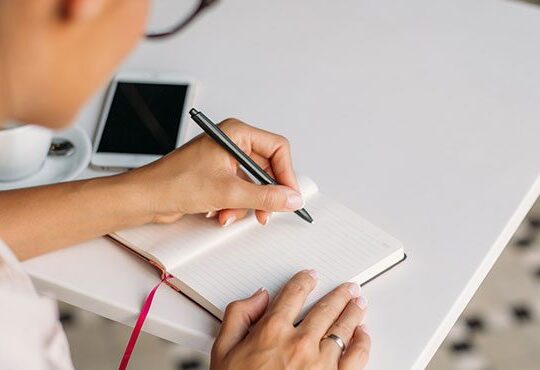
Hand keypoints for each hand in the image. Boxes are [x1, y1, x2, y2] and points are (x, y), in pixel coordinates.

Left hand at [124, 118, 303, 225]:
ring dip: (246, 204)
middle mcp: (232, 143)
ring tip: (229, 213)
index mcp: (236, 133)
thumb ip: (265, 196)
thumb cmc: (174, 183)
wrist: (146, 197)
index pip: (277, 148)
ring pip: (254, 184)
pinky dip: (234, 205)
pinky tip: (220, 213)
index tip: (290, 196)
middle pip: (267, 169)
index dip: (286, 174)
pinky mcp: (218, 176)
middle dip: (263, 194)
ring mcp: (225, 160)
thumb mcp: (228, 192)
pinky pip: (240, 191)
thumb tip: (292, 199)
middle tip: (266, 212)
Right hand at [210, 270, 369, 369]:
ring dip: (353, 312)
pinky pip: (356, 356)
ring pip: (343, 328)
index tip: (311, 277)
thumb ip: (238, 316)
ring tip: (358, 304)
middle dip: (339, 295)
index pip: (294, 294)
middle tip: (347, 289)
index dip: (305, 281)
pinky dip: (362, 342)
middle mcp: (299, 343)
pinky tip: (363, 335)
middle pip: (326, 308)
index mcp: (272, 331)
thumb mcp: (224, 350)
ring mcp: (320, 363)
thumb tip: (257, 298)